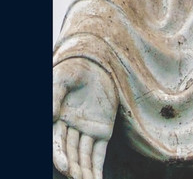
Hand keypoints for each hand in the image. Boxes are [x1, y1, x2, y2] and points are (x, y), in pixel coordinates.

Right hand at [53, 58, 118, 178]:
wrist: (96, 62)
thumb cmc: (74, 70)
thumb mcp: (62, 80)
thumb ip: (55, 96)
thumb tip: (51, 116)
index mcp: (58, 120)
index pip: (57, 142)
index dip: (59, 155)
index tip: (64, 167)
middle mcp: (70, 129)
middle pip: (70, 152)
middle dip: (73, 168)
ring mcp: (87, 131)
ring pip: (84, 156)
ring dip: (85, 172)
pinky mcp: (102, 130)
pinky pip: (99, 152)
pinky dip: (97, 167)